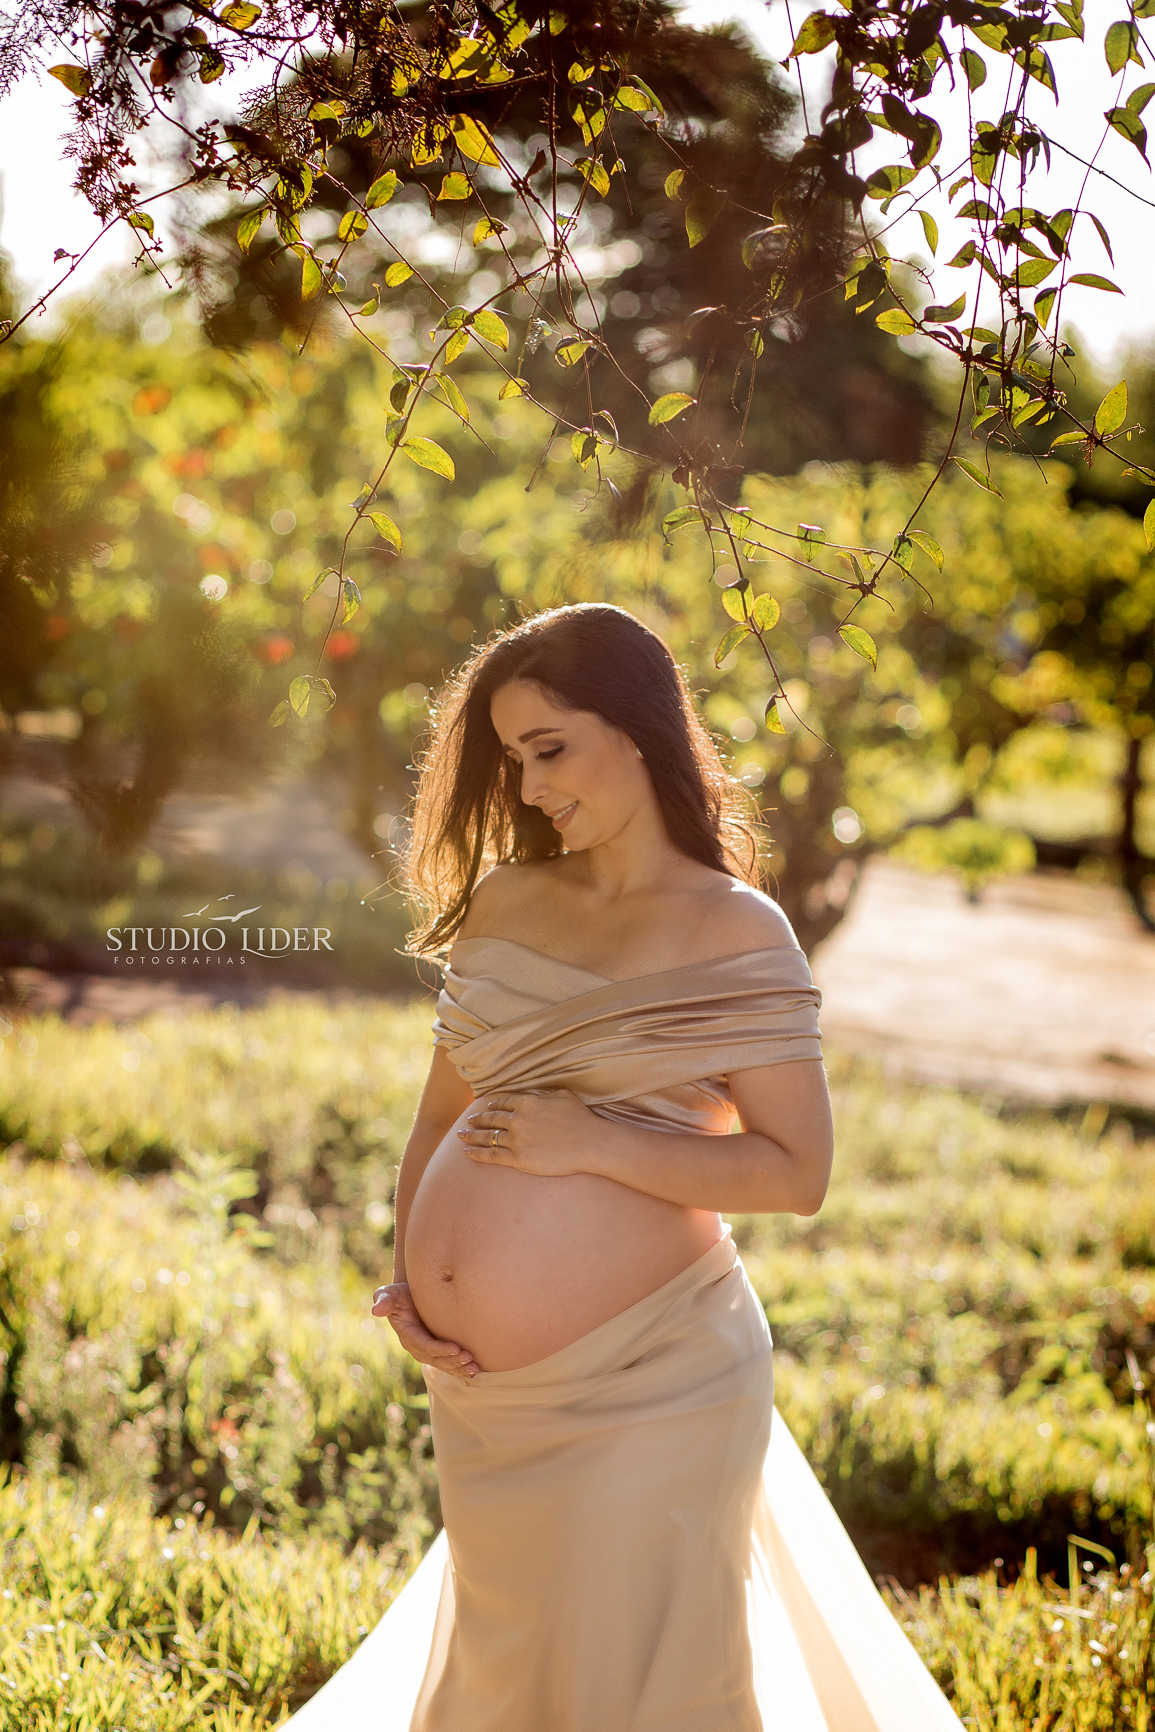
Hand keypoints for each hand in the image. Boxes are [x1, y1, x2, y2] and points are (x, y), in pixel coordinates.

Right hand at [370, 1281, 477, 1380]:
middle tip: (469, 1358)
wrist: (409, 1296)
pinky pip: (448, 1363)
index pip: (424, 1345)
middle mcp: (417, 1347)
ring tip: (474, 1367)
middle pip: (435, 1358)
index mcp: (407, 1334)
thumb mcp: (389, 1294)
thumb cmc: (399, 1293)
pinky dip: (461, 1369)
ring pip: (443, 1364)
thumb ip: (384, 1300)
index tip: (455, 1348)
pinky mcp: (437, 1351)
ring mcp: (427, 1351)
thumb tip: (376, 1310)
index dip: (439, 1349)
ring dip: (459, 1368)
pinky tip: (474, 1370)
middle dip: (452, 1361)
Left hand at [458, 1090, 601, 1177]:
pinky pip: (491, 1156)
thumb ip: (546, 1093)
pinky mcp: (518, 1159)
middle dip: (477, 1119)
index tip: (486, 1106)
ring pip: (487, 1137)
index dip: (493, 1105)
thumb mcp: (563, 1095)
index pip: (503, 1102)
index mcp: (527, 1102)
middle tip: (468, 1120)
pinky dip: (476, 1154)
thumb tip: (538, 1092)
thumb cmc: (580, 1119)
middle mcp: (517, 1119)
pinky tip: (466, 1153)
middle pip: (491, 1118)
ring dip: (472, 1136)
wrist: (589, 1143)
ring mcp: (516, 1140)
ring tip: (461, 1136)